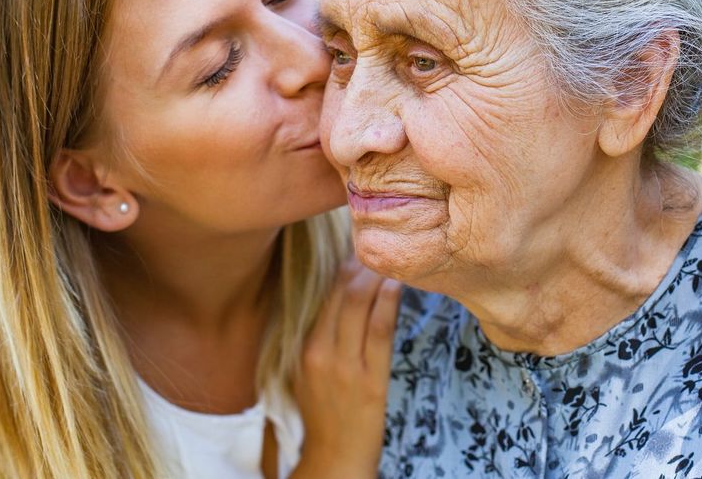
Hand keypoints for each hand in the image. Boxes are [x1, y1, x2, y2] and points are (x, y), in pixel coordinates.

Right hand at [291, 259, 400, 476]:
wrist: (334, 457)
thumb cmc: (325, 413)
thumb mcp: (310, 372)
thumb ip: (321, 338)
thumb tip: (341, 300)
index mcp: (303, 347)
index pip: (323, 295)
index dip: (342, 267)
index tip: (359, 248)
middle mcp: (319, 351)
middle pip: (340, 293)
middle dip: (360, 264)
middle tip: (380, 246)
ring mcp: (343, 365)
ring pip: (358, 305)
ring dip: (376, 276)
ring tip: (392, 259)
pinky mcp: (368, 379)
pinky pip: (379, 330)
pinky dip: (388, 302)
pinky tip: (398, 285)